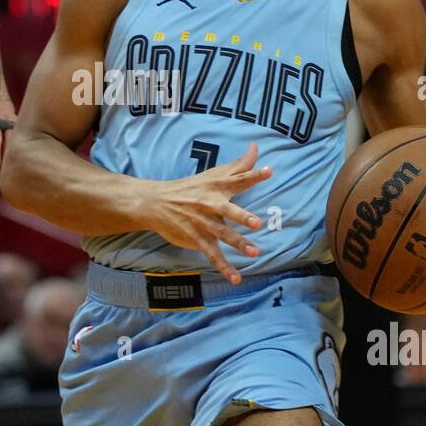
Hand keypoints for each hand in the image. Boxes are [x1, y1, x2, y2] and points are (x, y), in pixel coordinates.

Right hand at [137, 142, 271, 284]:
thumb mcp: (213, 174)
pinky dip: (224, 267)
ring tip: (254, 252)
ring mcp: (203, 223)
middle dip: (242, 216)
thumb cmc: (191, 187)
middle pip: (228, 210)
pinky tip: (236, 277)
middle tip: (256, 223)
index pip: (238, 179)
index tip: (269, 171)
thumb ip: (239, 165)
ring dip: (238, 243)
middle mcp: (210, 204)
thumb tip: (257, 147)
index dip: (253, 175)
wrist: (155, 202)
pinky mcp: (196, 239)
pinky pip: (212, 254)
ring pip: (222, 234)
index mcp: (217, 187)